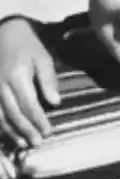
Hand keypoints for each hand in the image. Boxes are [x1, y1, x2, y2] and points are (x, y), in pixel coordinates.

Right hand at [0, 18, 59, 146]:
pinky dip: (0, 125)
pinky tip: (7, 134)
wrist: (6, 34)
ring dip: (12, 132)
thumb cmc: (29, 47)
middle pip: (13, 114)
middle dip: (26, 130)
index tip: (49, 131)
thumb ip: (48, 81)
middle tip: (38, 142)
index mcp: (17, 77)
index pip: (29, 105)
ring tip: (23, 144)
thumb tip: (55, 103)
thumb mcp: (44, 59)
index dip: (38, 120)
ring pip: (0, 116)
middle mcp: (1, 86)